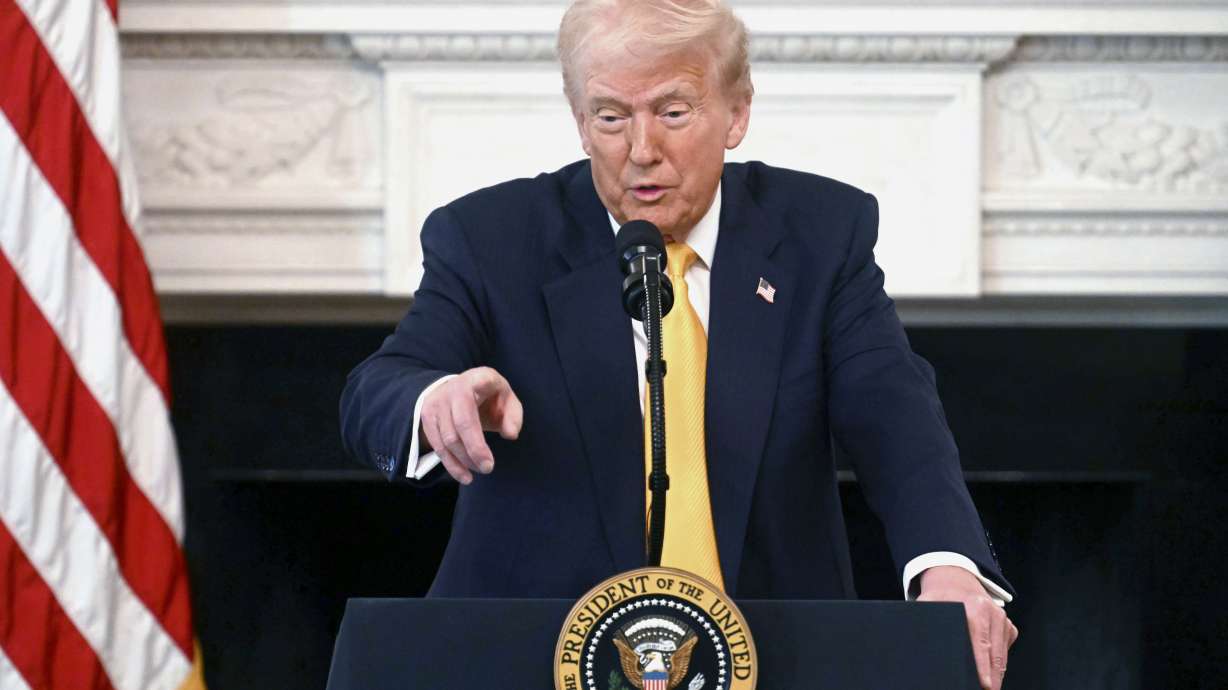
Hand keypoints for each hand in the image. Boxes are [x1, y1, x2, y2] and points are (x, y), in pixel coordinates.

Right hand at [420, 367, 522, 484]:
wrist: (461, 385)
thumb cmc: (489, 395)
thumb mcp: (507, 398)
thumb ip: (513, 416)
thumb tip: (510, 434)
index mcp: (475, 380)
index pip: (472, 410)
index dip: (478, 438)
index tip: (495, 452)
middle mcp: (451, 390)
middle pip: (458, 428)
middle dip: (473, 451)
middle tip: (488, 468)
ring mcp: (435, 403)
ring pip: (446, 440)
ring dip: (463, 460)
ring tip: (480, 470)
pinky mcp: (427, 417)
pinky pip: (437, 446)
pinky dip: (451, 464)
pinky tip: (464, 475)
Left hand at [917, 566, 1018, 689]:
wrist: (957, 580)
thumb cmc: (941, 595)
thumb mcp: (929, 603)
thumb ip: (926, 619)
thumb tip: (921, 642)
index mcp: (976, 607)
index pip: (981, 643)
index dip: (983, 666)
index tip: (985, 683)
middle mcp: (994, 613)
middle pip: (995, 655)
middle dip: (992, 677)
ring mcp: (1004, 620)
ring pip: (1002, 656)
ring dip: (996, 674)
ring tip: (988, 686)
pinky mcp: (1008, 627)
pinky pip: (1004, 651)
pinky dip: (998, 664)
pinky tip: (988, 673)